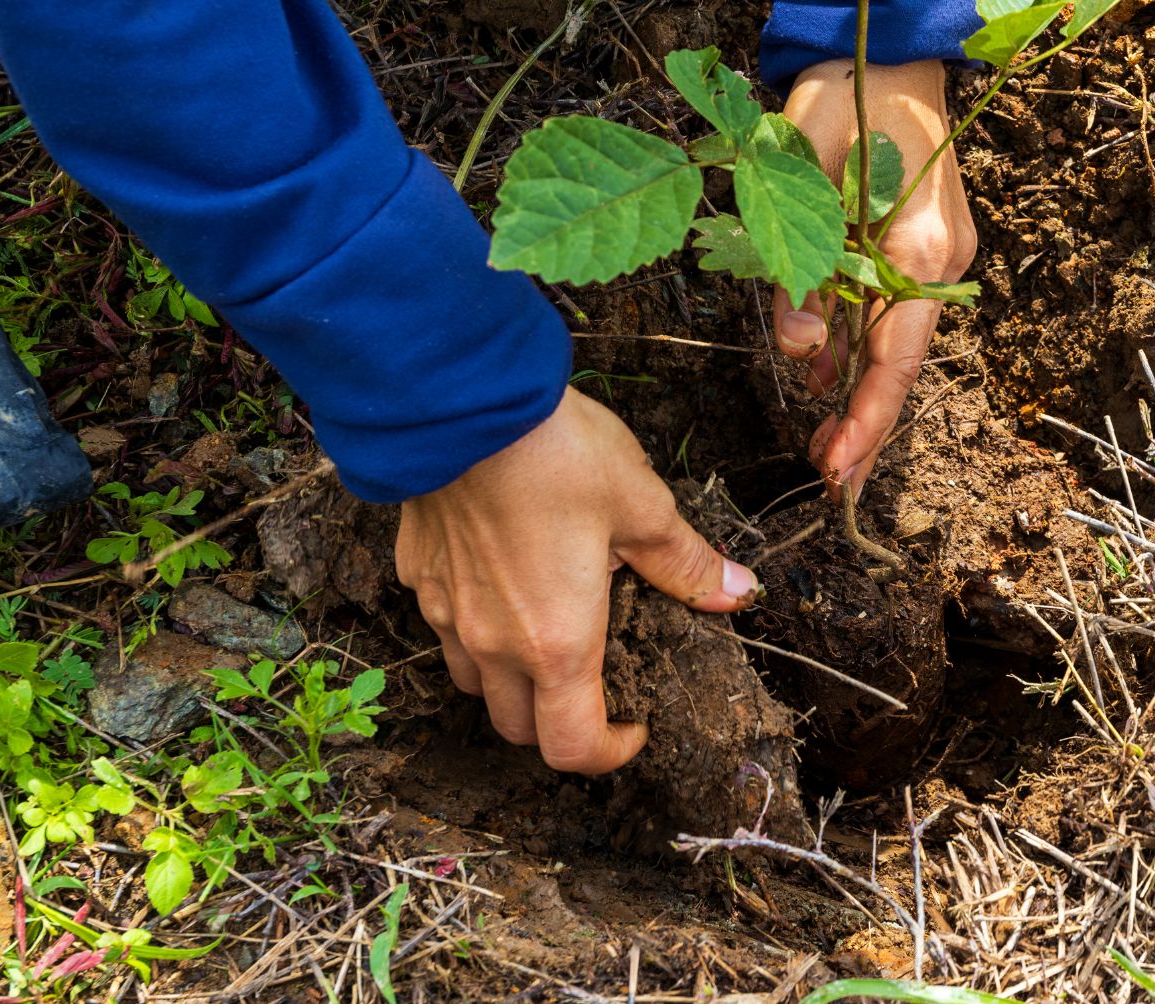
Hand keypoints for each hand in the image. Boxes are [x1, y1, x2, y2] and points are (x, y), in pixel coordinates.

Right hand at [394, 388, 756, 773]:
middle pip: (518, 727)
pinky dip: (475, 625)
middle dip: (560, 723)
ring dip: (511, 680)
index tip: (635, 726)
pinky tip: (502, 576)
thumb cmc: (556, 454)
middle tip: (598, 682)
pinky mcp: (417, 573)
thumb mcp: (641, 504)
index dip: (608, 754)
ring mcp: (446, 611)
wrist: (461, 401)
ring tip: (548, 630)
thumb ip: (685, 562)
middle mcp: (493, 643)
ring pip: (474, 682)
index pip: (572, 747)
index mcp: (557, 643)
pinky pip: (445, 624)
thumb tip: (737, 592)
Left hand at [775, 58, 975, 499]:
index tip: (837, 471)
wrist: (890, 45)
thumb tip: (801, 351)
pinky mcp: (922, 244)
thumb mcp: (801, 170)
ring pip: (895, 340)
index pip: (894, 356)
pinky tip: (828, 379)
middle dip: (867, 425)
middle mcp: (942, 259)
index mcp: (921, 244)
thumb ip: (798, 265)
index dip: (866, 420)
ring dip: (861, 391)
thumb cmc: (843, 94)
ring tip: (826, 449)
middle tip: (830, 483)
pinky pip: (890, 309)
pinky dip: (861, 348)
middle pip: (901, 361)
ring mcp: (938, 253)